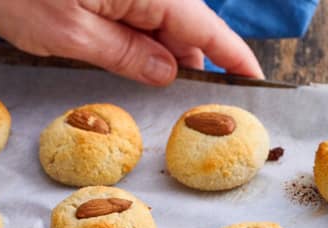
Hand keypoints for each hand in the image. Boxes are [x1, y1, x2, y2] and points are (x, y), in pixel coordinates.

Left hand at [0, 0, 262, 84]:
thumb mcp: (71, 34)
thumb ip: (125, 54)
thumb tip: (168, 73)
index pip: (205, 29)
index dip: (233, 58)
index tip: (256, 84)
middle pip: (185, 29)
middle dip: (191, 67)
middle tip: (194, 111)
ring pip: (160, 24)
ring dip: (160, 59)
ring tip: (157, 96)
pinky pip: (136, 17)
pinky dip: (138, 45)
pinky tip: (129, 67)